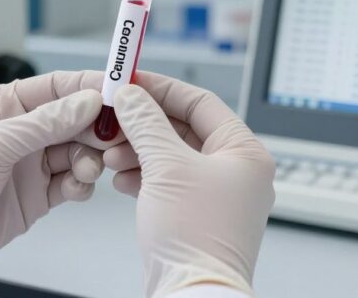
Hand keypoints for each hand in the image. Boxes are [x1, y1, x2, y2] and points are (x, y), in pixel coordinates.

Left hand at [0, 70, 109, 297]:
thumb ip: (44, 123)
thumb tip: (87, 101)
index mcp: (5, 105)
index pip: (57, 86)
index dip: (90, 86)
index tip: (121, 91)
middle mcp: (21, 130)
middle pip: (76, 119)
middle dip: (97, 127)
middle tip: (115, 137)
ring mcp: (31, 163)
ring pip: (79, 151)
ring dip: (91, 158)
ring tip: (88, 168)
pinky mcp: (38, 194)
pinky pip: (73, 182)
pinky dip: (82, 184)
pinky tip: (76, 188)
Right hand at [103, 73, 275, 297]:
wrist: (193, 294)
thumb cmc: (195, 238)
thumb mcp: (165, 166)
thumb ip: (146, 123)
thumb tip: (131, 95)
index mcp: (245, 152)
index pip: (201, 102)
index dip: (162, 88)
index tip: (132, 81)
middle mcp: (238, 171)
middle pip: (184, 128)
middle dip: (144, 124)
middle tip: (115, 117)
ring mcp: (219, 195)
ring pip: (173, 156)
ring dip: (139, 150)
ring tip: (113, 155)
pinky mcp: (198, 215)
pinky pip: (169, 182)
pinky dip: (144, 176)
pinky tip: (122, 179)